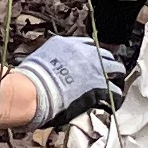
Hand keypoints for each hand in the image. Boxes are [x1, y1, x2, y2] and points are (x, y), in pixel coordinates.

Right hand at [0, 35, 125, 129]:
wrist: (32, 91)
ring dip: (115, 78)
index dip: (92, 55)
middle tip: (106, 74)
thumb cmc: (31, 79)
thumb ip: (54, 61)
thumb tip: (53, 68)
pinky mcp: (98, 87)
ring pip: (116, 70)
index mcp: (69, 44)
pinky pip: (115, 92)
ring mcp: (94, 69)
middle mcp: (85, 53)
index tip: (92, 62)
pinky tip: (114, 103)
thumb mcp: (43, 59)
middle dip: (107, 64)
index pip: (89, 45)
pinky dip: (115, 98)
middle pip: (106, 55)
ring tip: (115, 87)